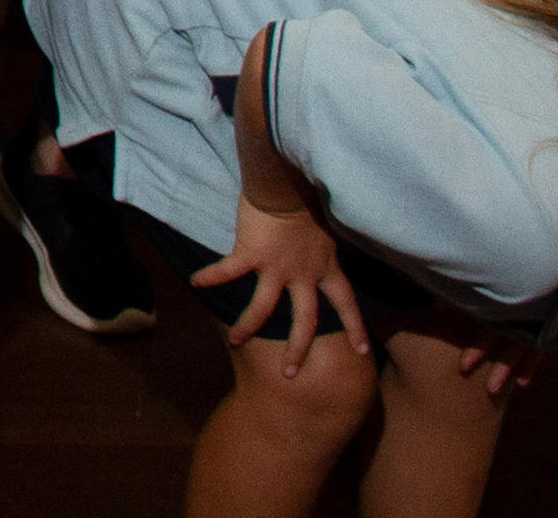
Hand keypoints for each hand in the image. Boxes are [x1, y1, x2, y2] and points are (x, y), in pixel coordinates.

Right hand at [198, 191, 364, 378]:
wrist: (289, 185)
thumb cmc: (309, 197)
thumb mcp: (328, 226)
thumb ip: (324, 240)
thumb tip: (327, 236)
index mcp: (325, 267)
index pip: (346, 303)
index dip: (355, 327)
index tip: (362, 350)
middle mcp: (303, 275)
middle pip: (305, 321)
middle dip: (297, 349)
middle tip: (290, 373)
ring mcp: (276, 268)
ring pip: (263, 308)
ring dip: (248, 327)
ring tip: (236, 341)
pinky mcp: (251, 255)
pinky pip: (228, 271)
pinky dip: (211, 277)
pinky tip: (196, 282)